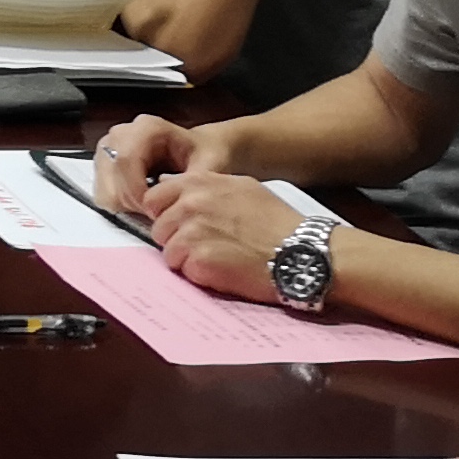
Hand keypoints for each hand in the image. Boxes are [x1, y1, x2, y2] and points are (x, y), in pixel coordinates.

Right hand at [89, 112, 201, 214]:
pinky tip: (142, 203)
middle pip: (111, 176)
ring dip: (125, 206)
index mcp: (146, 128)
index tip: (156, 211)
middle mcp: (122, 133)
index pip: (126, 160)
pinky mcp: (104, 163)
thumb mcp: (209, 165)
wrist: (201, 148)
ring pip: (103, 188)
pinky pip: (102, 193)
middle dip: (132, 202)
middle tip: (157, 211)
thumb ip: (192, 183)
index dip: (137, 190)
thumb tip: (175, 204)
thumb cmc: (205, 153)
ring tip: (151, 206)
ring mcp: (109, 147)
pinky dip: (121, 206)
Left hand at [143, 170, 302, 297]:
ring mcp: (193, 231)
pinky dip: (200, 276)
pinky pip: (184, 271)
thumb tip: (179, 192)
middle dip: (176, 240)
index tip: (182, 226)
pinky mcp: (199, 260)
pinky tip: (224, 271)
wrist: (303, 252)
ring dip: (188, 260)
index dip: (167, 215)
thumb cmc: (278, 223)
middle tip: (206, 248)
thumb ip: (207, 189)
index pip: (155, 198)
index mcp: (199, 182)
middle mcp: (191, 203)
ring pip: (168, 252)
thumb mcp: (242, 188)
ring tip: (219, 260)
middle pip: (159, 228)